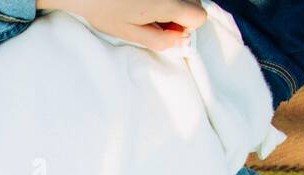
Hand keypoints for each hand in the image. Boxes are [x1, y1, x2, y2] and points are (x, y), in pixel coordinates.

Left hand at [37, 0, 206, 51]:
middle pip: (196, 3)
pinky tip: (147, 0)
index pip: (200, 18)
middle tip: (155, 19)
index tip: (167, 30)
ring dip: (175, 4)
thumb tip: (181, 42)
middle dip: (181, 14)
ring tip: (148, 7)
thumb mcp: (130, 34)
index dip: (185, 28)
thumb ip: (159, 41)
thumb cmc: (104, 10)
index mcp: (168, 4)